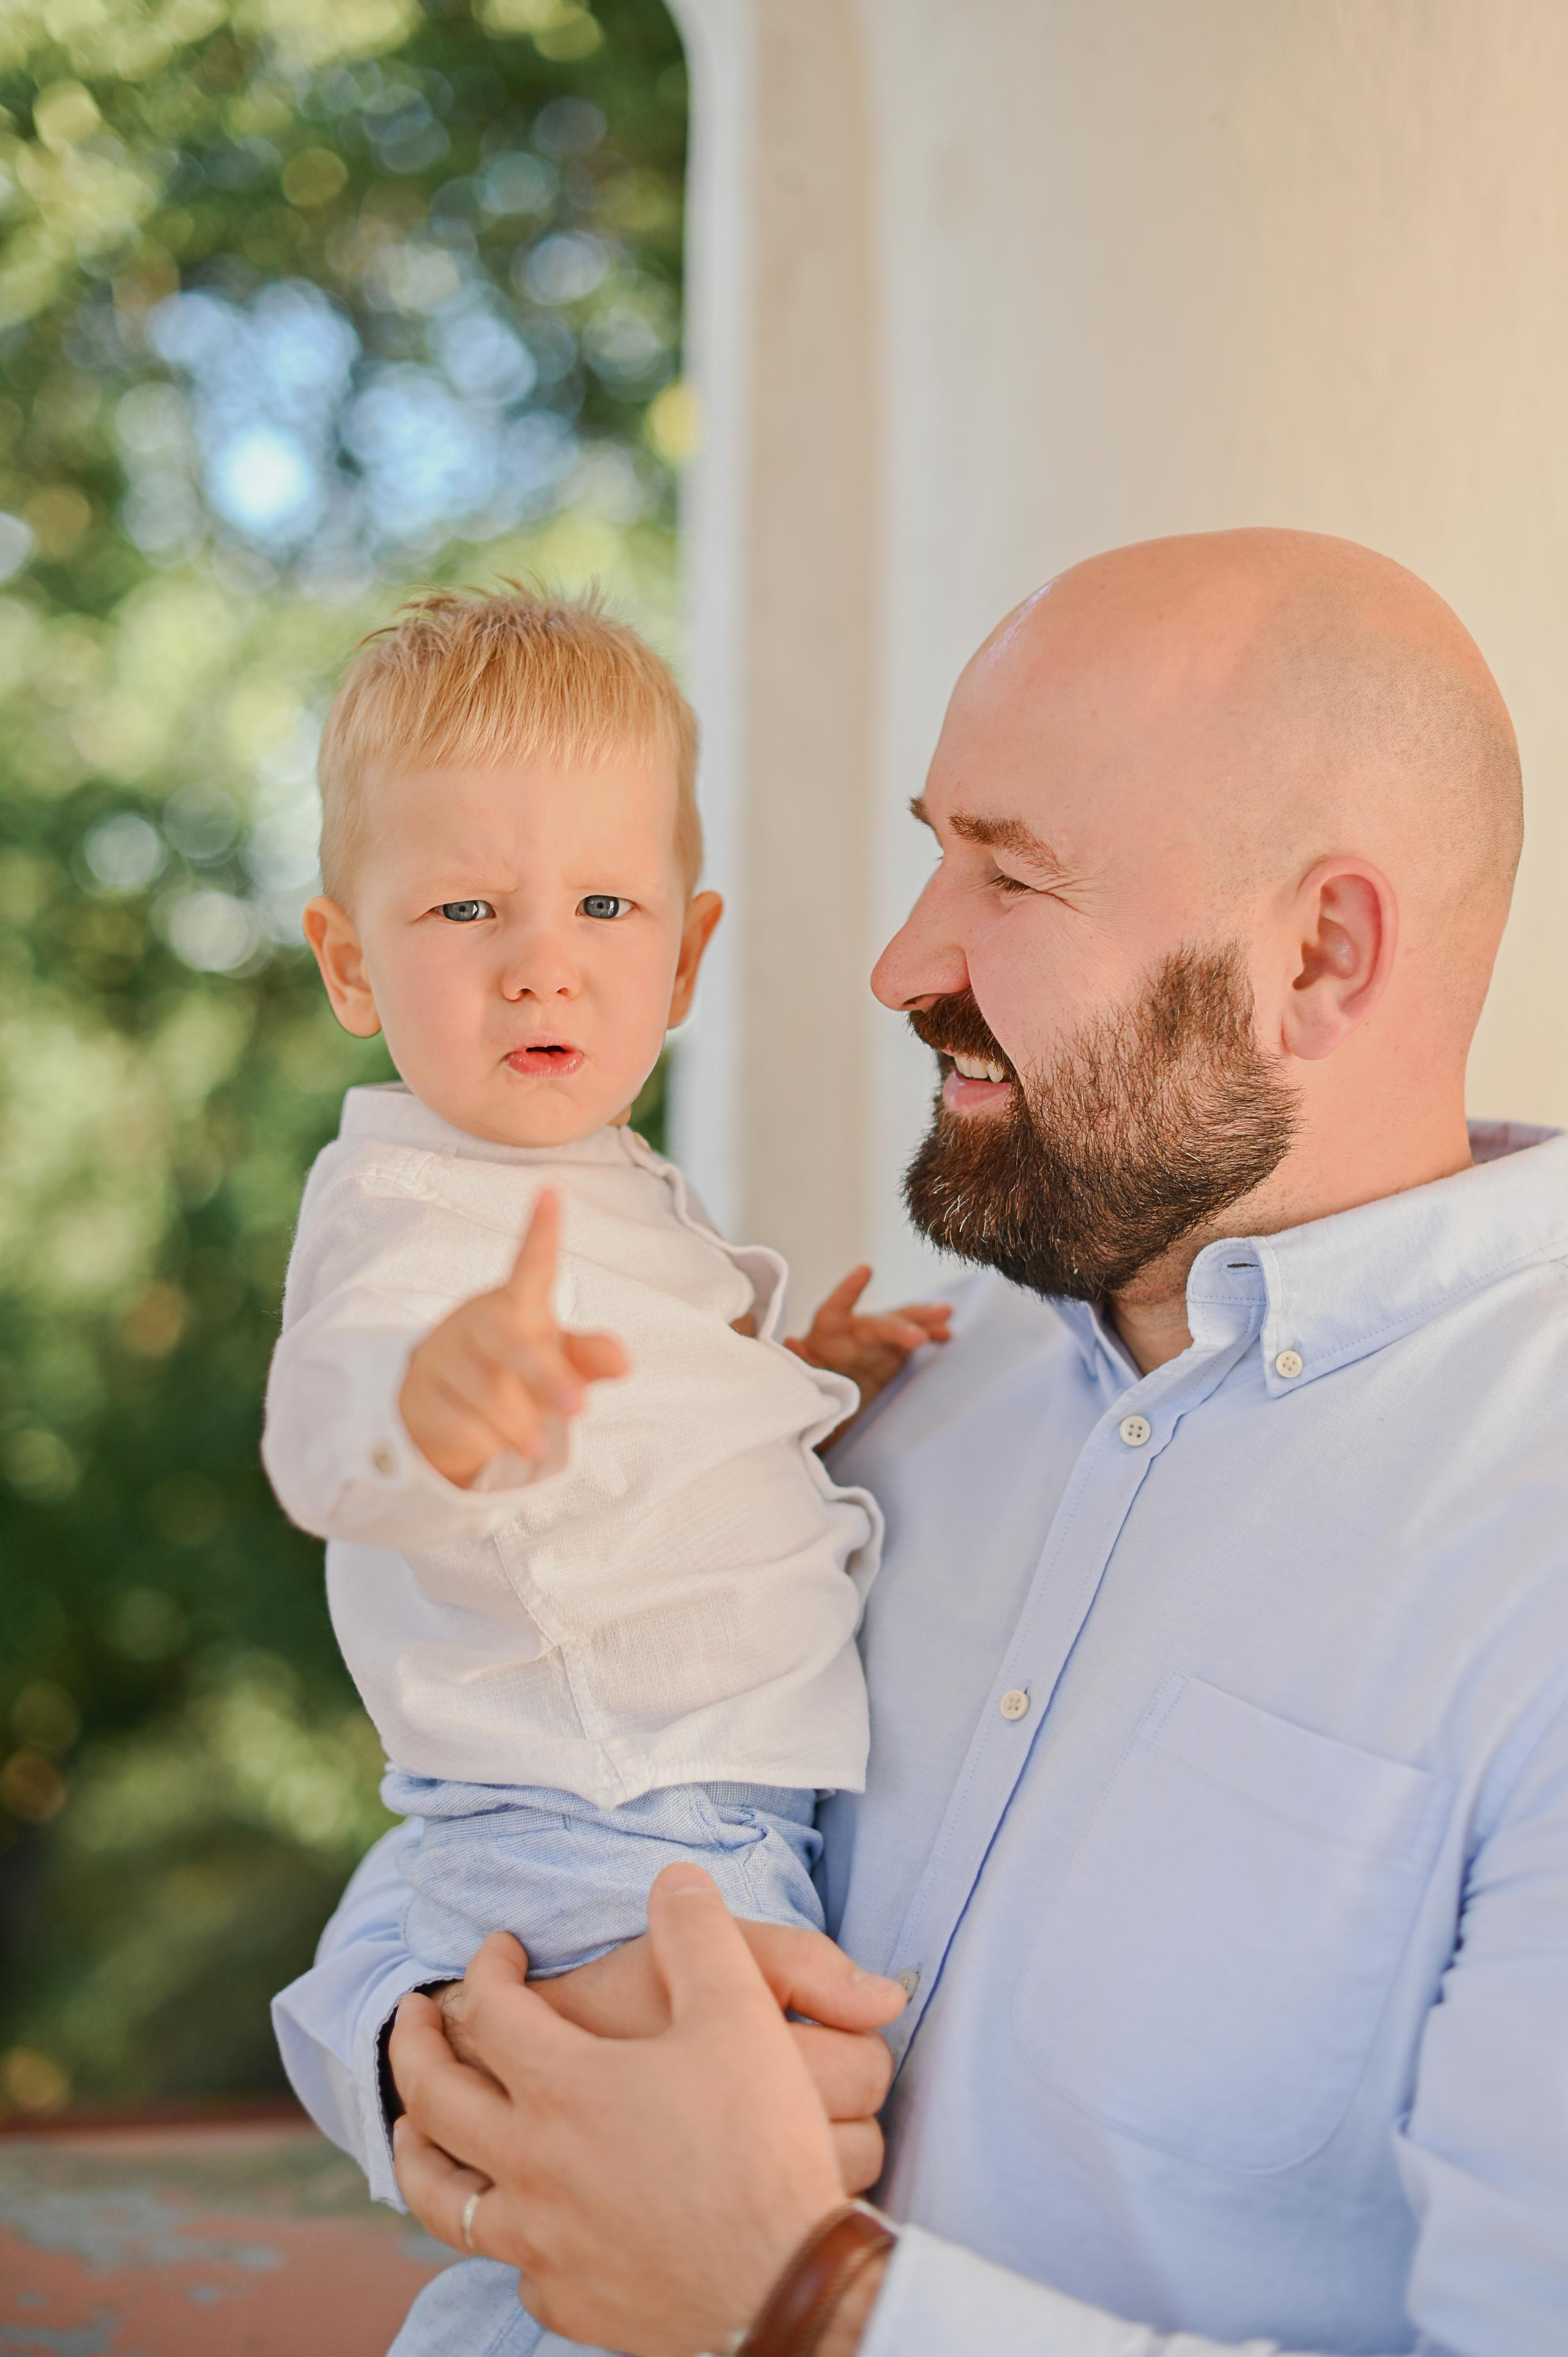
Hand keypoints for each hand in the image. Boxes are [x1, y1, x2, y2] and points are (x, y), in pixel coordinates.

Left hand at [391, 1866, 906, 2356]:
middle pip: (434, 2101)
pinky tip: (523, 2227)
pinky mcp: (572, 2303)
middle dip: (411, 2047)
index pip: (491, 2011)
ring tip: (410, 2131)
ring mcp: (544, 2243)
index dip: (486, 1967)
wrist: (789, 2283)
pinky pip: (516, 2270)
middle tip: (408, 2017)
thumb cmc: (762, 2144)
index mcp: (563, 2088)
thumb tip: (672, 1878)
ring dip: (418, 2155)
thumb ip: (699, 1933)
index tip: (498, 1948)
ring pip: (445, 2202)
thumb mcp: (740, 2013)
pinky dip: (507, 2237)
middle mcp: (533, 2167)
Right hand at [398, 1189, 628, 1488]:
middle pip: (508, 1340)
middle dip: (545, 1376)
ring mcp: (443, 1355)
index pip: (530, 1264)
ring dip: (518, 1424)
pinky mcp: (419, 1392)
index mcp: (516, 1304)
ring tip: (535, 1444)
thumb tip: (624, 1362)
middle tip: (578, 1407)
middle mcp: (477, 1321)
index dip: (541, 1232)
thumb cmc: (516, 1369)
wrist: (444, 1407)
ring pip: (486, 1392)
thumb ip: (589, 1357)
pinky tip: (493, 1443)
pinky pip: (459, 1423)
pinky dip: (485, 1442)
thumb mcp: (558, 1361)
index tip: (551, 1194)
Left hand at [787, 1265, 951, 1413]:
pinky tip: (947, 1334)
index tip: (866, 1270)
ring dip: (923, 1320)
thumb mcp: (801, 1379)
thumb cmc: (807, 1388)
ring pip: (902, 1324)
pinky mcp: (893, 1354)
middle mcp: (852, 1333)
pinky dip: (929, 1334)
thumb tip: (789, 1342)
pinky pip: (913, 1341)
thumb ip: (800, 1361)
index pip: (834, 1311)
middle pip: (878, 1326)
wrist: (823, 1407)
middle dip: (899, 1328)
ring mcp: (876, 1342)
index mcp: (825, 1337)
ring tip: (946, 1314)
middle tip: (919, 1337)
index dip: (848, 1291)